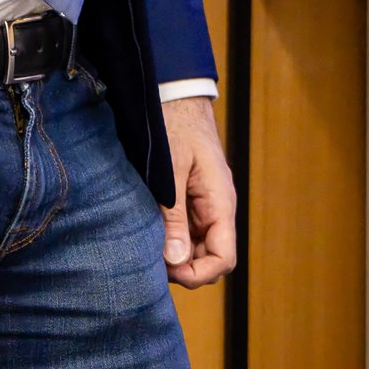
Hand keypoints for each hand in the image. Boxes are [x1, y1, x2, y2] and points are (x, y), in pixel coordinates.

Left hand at [160, 95, 236, 289]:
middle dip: (183, 267)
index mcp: (220, 203)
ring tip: (146, 245)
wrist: (175, 95)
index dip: (198, 274)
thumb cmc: (176, 125)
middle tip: (149, 259)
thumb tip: (176, 260)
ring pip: (196, 247)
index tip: (168, 270)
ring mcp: (204, 205)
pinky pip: (185, 230)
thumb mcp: (172, 170)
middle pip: (209, 258)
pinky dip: (170, 237)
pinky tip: (148, 231)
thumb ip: (175, 215)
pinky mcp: (190, 199)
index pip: (223, 259)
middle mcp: (216, 209)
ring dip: (175, 253)